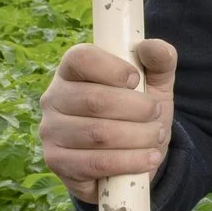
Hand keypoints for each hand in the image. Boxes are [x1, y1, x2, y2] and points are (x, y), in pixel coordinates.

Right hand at [38, 39, 176, 203]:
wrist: (130, 160)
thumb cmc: (137, 114)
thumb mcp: (155, 86)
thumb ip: (160, 62)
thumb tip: (156, 47)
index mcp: (71, 71)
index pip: (80, 58)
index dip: (113, 68)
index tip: (136, 80)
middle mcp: (54, 98)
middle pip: (95, 100)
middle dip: (138, 109)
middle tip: (156, 115)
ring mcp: (51, 131)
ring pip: (99, 134)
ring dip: (139, 137)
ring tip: (156, 136)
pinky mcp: (57, 162)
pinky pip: (96, 163)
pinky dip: (131, 161)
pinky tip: (150, 157)